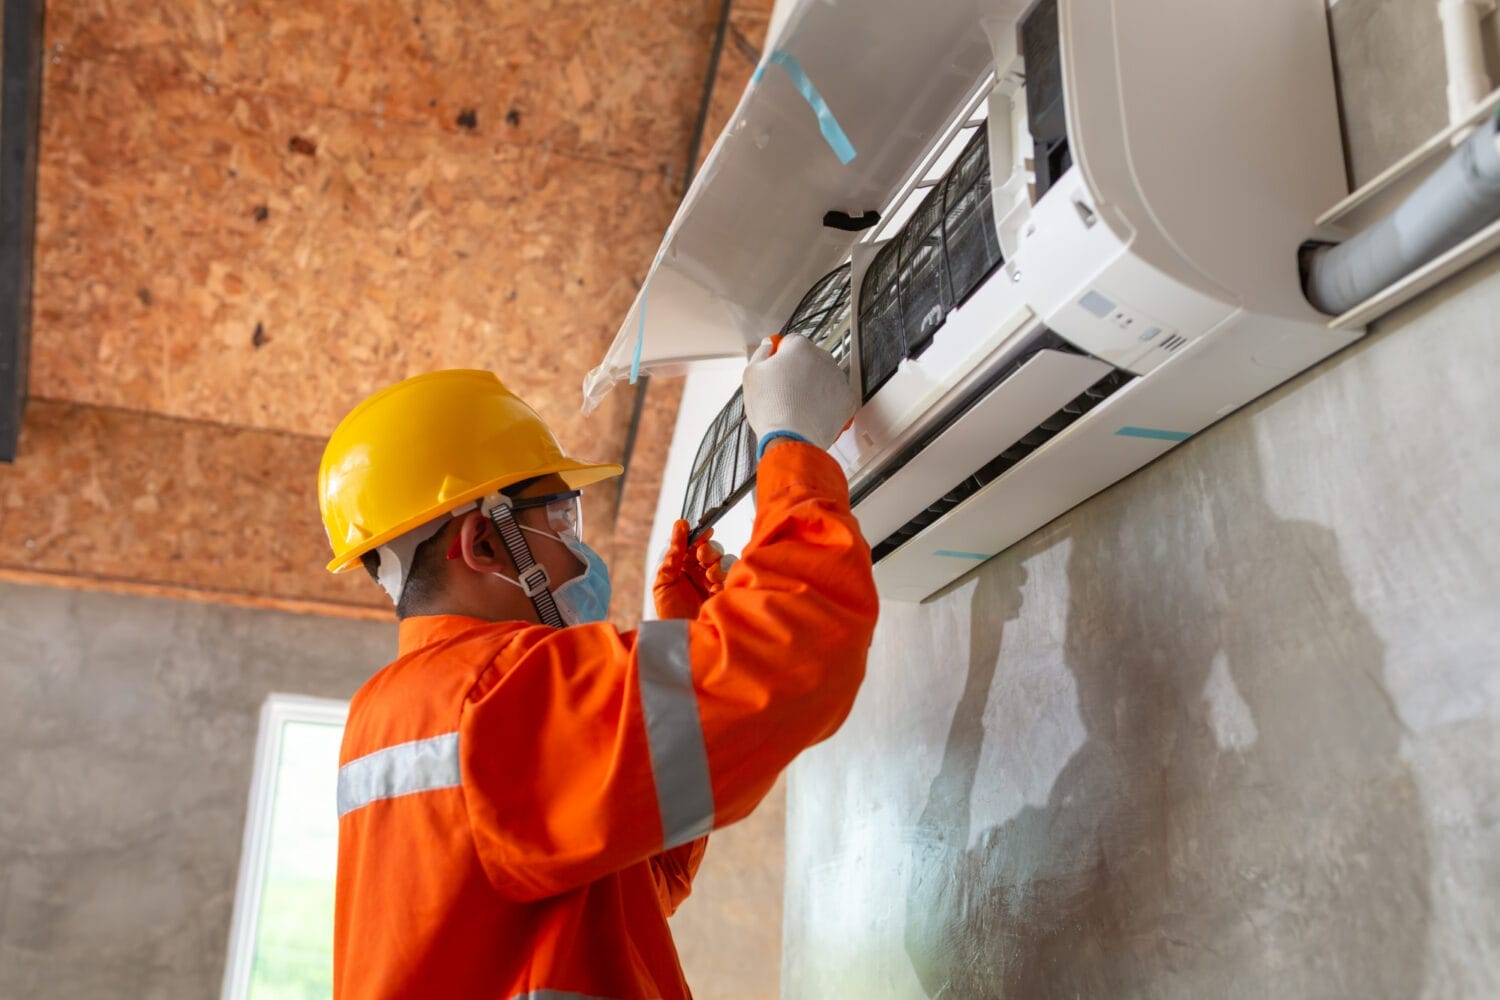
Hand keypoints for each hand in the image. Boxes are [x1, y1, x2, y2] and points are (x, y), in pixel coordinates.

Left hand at [652, 520, 736, 618]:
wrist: (684, 641)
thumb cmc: (670, 615)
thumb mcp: (664, 582)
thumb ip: (672, 554)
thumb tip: (680, 525)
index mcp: (682, 568)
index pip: (691, 545)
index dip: (696, 536)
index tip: (701, 531)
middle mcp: (698, 573)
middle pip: (709, 549)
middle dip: (707, 549)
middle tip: (702, 556)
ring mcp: (714, 582)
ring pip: (722, 558)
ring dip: (716, 561)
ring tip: (709, 574)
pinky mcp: (726, 590)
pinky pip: (732, 572)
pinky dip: (724, 572)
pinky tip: (716, 582)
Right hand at [742, 333, 857, 451]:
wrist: (791, 438)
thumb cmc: (770, 408)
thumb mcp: (752, 374)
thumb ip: (761, 352)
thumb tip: (769, 344)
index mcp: (800, 347)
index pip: (790, 342)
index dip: (780, 357)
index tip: (775, 370)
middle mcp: (823, 358)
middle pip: (809, 359)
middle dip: (799, 371)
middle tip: (784, 392)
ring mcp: (838, 379)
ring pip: (825, 377)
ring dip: (815, 386)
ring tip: (797, 405)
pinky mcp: (847, 400)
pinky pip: (837, 396)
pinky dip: (828, 403)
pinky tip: (812, 412)